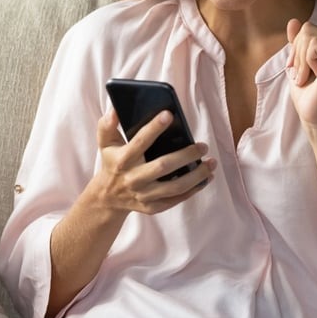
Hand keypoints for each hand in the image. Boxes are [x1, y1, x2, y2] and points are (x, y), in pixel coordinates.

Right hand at [89, 108, 214, 214]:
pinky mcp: (153, 207)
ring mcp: (143, 196)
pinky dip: (194, 189)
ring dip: (197, 175)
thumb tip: (115, 109)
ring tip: (211, 163)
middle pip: (163, 167)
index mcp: (122, 160)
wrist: (107, 198)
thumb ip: (107, 125)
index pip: (139, 142)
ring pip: (175, 187)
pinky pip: (177, 199)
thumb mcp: (105, 144)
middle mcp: (133, 179)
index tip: (169, 114)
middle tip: (203, 146)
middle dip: (186, 155)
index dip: (153, 128)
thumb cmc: (112, 163)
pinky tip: (206, 178)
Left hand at [285, 18, 316, 127]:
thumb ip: (297, 41)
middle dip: (297, 52)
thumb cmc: (307, 92)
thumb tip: (293, 20)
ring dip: (301, 59)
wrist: (313, 115)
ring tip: (309, 76)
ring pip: (308, 35)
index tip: (299, 68)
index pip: (308, 28)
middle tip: (303, 74)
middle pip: (307, 28)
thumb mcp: (298, 61)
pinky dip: (307, 61)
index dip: (296, 47)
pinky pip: (313, 43)